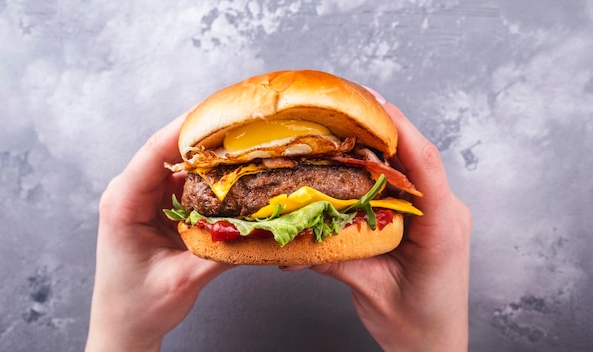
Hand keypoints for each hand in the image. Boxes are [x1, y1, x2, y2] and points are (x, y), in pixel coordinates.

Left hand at [85, 112, 232, 351]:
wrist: (124, 327)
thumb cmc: (137, 306)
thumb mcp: (181, 281)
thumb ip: (219, 253)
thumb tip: (259, 229)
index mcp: (122, 204)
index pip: (155, 153)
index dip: (188, 128)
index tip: (220, 111)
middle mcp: (131, 193)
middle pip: (171, 151)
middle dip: (209, 138)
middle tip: (247, 126)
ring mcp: (147, 199)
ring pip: (183, 166)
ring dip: (214, 158)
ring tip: (249, 148)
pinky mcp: (161, 208)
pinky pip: (189, 184)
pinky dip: (213, 180)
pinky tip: (237, 177)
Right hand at [305, 93, 471, 350]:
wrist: (435, 347)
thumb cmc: (415, 325)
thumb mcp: (370, 289)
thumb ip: (332, 259)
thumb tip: (289, 239)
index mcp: (442, 228)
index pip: (424, 164)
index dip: (397, 128)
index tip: (371, 101)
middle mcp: (445, 212)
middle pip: (415, 156)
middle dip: (380, 126)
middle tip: (345, 102)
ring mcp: (439, 214)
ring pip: (410, 166)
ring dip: (377, 144)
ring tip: (344, 124)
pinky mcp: (426, 219)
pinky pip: (404, 183)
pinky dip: (378, 168)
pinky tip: (352, 161)